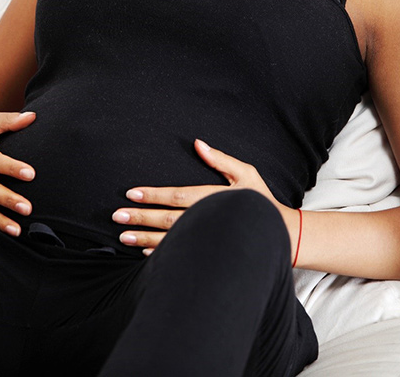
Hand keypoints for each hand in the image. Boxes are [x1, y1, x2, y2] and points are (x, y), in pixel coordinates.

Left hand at [112, 138, 282, 254]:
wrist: (282, 235)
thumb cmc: (260, 201)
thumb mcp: (246, 173)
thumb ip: (221, 159)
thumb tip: (198, 143)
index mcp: (213, 198)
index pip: (177, 195)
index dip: (154, 195)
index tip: (132, 194)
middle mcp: (206, 220)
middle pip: (167, 219)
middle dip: (140, 218)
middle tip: (117, 217)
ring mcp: (206, 240)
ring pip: (169, 241)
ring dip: (143, 239)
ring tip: (123, 237)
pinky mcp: (206, 253)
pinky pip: (179, 256)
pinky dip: (160, 255)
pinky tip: (143, 253)